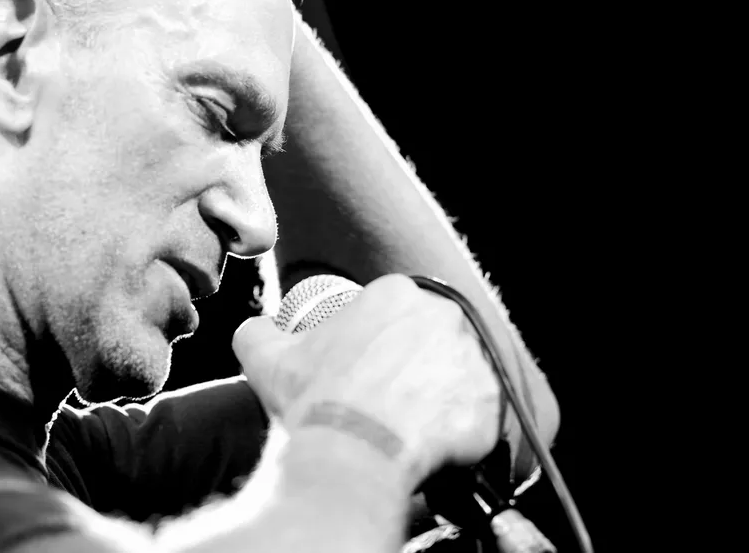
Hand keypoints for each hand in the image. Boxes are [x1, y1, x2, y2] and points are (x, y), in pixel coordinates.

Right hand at [233, 274, 502, 494]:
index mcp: (395, 293)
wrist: (350, 454)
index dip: (379, 342)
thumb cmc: (313, 400)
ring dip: (439, 394)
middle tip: (389, 397)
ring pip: (459, 373)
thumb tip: (256, 329)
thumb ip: (257, 331)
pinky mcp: (492, 401)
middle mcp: (443, 314)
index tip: (368, 370)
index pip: (395, 312)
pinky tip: (431, 443)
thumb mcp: (266, 357)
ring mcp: (474, 356)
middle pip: (431, 337)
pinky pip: (481, 413)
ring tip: (410, 423)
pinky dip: (461, 429)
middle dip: (414, 364)